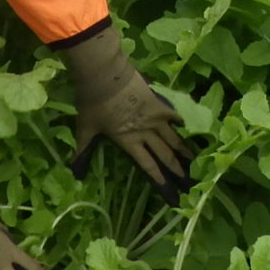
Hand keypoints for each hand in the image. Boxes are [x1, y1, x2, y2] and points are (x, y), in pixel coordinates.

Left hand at [58, 23, 190, 202]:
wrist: (104, 75)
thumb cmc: (92, 103)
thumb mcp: (85, 129)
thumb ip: (82, 150)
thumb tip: (73, 172)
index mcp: (129, 141)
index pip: (148, 166)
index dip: (160, 180)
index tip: (172, 194)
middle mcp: (145, 132)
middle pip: (165, 154)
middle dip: (177, 169)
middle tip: (190, 181)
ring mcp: (154, 117)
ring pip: (173, 137)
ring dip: (184, 149)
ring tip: (195, 159)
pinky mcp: (157, 101)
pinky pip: (173, 114)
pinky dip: (181, 120)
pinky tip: (190, 126)